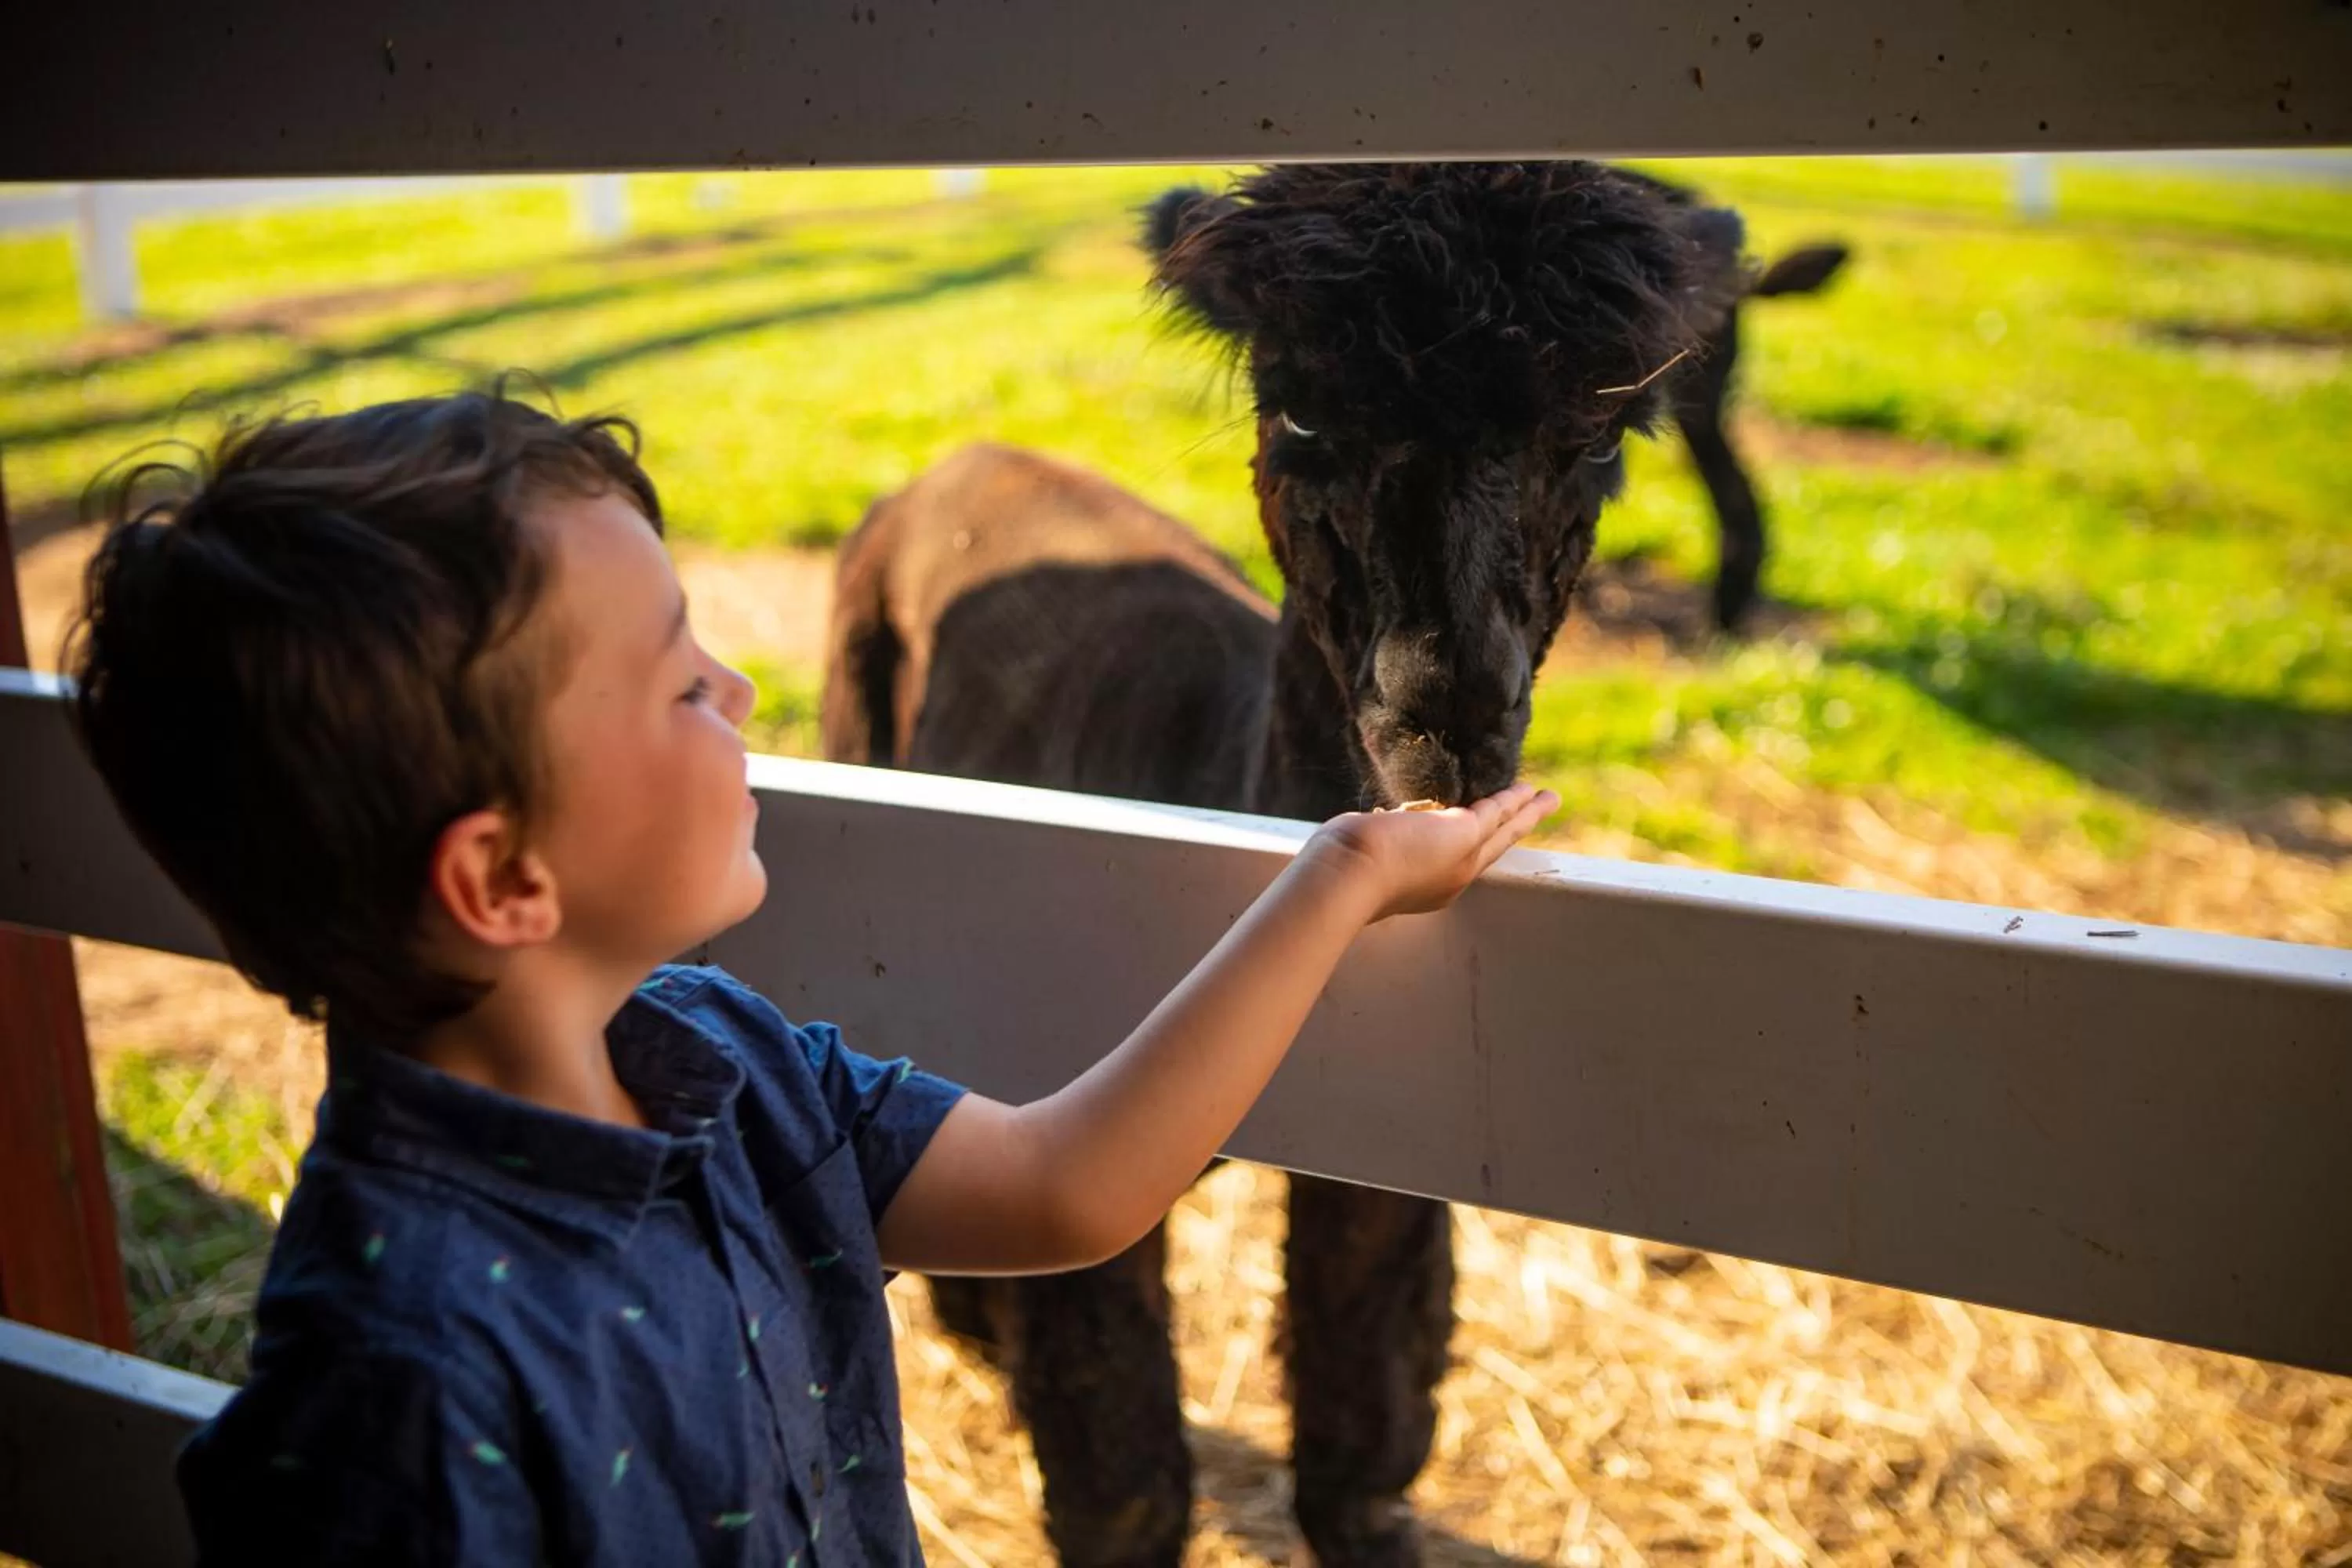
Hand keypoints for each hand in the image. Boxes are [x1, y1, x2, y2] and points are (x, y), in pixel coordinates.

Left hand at [1302, 782, 1559, 921]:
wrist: (1345, 879)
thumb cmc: (1337, 872)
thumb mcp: (1358, 858)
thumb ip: (1366, 847)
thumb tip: (1354, 832)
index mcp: (1423, 888)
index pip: (1453, 862)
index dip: (1469, 848)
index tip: (1478, 839)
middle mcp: (1448, 879)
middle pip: (1492, 850)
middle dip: (1514, 831)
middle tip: (1537, 817)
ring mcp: (1459, 859)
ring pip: (1502, 831)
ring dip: (1525, 813)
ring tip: (1547, 799)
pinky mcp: (1463, 835)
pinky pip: (1498, 813)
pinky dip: (1516, 802)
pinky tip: (1530, 791)